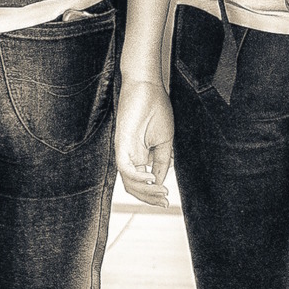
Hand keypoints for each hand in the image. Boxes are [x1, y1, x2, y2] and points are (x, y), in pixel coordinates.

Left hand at [114, 77, 174, 205]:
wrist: (148, 86)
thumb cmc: (156, 109)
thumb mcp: (165, 141)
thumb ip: (162, 162)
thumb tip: (160, 183)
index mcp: (140, 156)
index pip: (142, 184)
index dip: (154, 196)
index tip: (167, 201)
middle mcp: (130, 157)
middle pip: (134, 187)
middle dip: (150, 198)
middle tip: (165, 201)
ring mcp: (125, 151)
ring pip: (129, 182)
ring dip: (146, 192)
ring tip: (161, 192)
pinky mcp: (121, 143)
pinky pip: (125, 168)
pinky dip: (138, 178)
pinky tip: (152, 179)